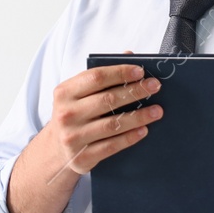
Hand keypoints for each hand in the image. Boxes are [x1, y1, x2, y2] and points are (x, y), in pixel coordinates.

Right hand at [5, 51, 161, 212]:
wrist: (56, 149)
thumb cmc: (74, 114)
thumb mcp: (78, 93)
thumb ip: (101, 75)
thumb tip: (130, 55)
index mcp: (64, 92)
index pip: (96, 77)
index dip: (120, 72)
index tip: (141, 71)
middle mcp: (66, 114)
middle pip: (107, 100)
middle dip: (135, 91)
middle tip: (155, 87)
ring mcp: (73, 137)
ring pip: (112, 124)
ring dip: (138, 116)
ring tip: (157, 111)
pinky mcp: (82, 157)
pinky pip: (111, 146)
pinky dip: (130, 138)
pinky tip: (144, 130)